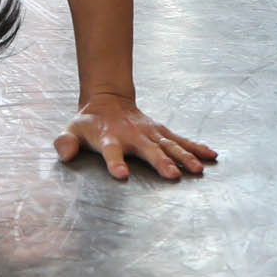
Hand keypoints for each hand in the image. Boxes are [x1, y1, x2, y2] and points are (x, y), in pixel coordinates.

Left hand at [55, 96, 215, 181]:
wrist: (108, 100)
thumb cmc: (89, 123)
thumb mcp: (71, 130)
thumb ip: (66, 142)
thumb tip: (65, 153)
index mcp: (110, 137)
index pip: (111, 151)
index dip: (115, 162)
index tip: (121, 175)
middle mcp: (133, 135)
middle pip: (148, 150)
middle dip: (160, 162)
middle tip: (172, 175)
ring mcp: (150, 133)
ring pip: (169, 145)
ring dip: (183, 157)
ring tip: (197, 170)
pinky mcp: (161, 133)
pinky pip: (181, 141)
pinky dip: (196, 147)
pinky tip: (211, 156)